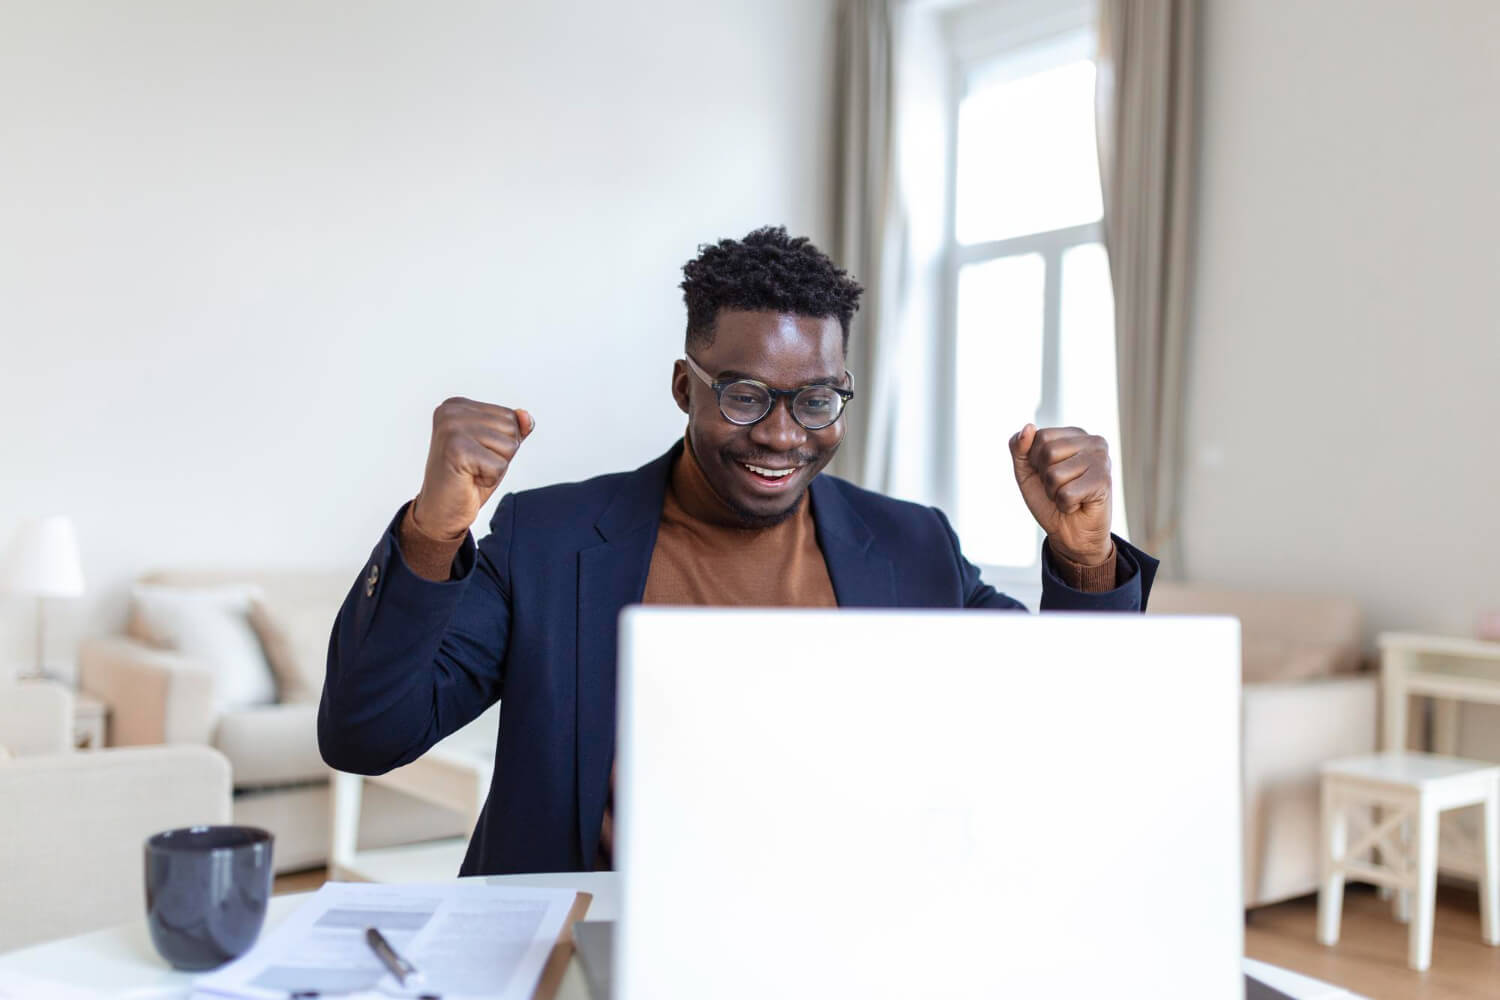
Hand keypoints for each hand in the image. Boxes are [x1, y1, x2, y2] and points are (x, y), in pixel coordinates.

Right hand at [411, 398, 534, 538]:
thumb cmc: (466, 478)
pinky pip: (500, 465)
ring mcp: (451, 428)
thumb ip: (513, 429)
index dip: (501, 444)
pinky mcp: (456, 450)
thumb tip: (526, 416)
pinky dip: (489, 479)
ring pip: (509, 446)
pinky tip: (468, 479)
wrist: (440, 511)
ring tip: (471, 471)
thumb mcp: (495, 449)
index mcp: (457, 405)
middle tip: (474, 465)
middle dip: (500, 454)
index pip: (509, 417)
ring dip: (495, 467)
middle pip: (511, 428)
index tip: (475, 454)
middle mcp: (451, 411)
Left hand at [1008, 424, 1112, 565]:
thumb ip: (1020, 447)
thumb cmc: (1049, 499)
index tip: (1048, 473)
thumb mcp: (1026, 471)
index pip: (1040, 436)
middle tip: (1060, 487)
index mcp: (1074, 434)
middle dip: (1045, 477)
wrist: (1070, 533)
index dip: (1034, 461)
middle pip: (1047, 452)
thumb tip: (1028, 427)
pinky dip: (1065, 505)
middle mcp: (1092, 441)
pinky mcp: (1104, 481)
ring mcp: (1101, 460)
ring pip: (1055, 474)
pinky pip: (1066, 493)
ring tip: (1069, 496)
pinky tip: (1079, 504)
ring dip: (1054, 493)